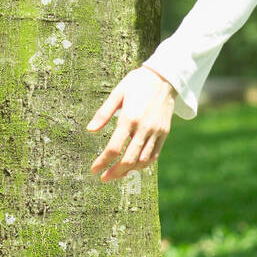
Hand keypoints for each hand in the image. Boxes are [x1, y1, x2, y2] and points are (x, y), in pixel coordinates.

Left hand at [87, 66, 176, 182]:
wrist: (165, 78)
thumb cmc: (138, 83)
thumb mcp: (118, 93)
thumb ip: (103, 113)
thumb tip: (90, 130)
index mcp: (130, 118)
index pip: (114, 148)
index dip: (102, 162)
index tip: (94, 169)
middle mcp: (144, 127)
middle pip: (129, 159)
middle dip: (114, 172)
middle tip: (104, 178)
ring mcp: (156, 132)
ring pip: (143, 161)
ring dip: (128, 171)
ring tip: (117, 174)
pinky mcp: (164, 133)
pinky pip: (154, 155)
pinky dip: (143, 165)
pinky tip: (133, 166)